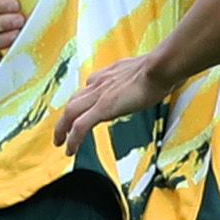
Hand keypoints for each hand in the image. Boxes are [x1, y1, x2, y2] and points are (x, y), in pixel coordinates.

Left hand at [50, 49, 174, 148]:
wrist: (159, 69)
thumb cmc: (158, 69)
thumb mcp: (143, 71)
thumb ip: (137, 77)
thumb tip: (145, 80)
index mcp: (108, 75)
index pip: (88, 88)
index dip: (82, 102)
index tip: (82, 111)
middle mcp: (99, 83)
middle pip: (73, 101)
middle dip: (64, 118)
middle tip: (61, 132)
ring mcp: (99, 95)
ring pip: (70, 113)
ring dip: (62, 129)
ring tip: (60, 143)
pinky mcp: (103, 108)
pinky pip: (80, 126)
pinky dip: (73, 139)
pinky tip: (70, 150)